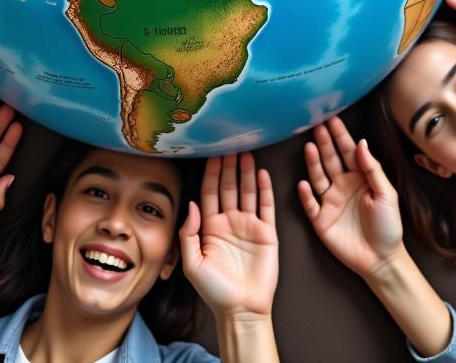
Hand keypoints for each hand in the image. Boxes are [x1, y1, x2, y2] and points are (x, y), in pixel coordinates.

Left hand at [180, 154, 277, 319]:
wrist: (241, 311)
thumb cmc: (214, 291)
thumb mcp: (192, 263)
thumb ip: (188, 233)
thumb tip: (192, 204)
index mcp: (210, 227)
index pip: (209, 192)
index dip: (210, 173)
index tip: (211, 154)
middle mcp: (229, 222)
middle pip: (228, 187)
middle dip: (228, 166)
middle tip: (230, 145)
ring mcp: (249, 226)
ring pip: (247, 192)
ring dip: (246, 172)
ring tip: (246, 152)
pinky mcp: (267, 234)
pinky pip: (266, 206)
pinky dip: (265, 189)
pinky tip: (262, 174)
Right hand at [298, 117, 403, 280]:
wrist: (382, 260)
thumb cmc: (388, 227)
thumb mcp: (387, 195)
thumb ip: (373, 169)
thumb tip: (361, 143)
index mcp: (359, 178)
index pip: (348, 152)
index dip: (340, 135)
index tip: (331, 118)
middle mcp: (342, 185)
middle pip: (330, 159)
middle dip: (324, 142)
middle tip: (316, 125)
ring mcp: (330, 201)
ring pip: (318, 176)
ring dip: (313, 162)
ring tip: (310, 147)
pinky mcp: (320, 219)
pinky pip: (310, 204)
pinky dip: (305, 195)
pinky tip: (303, 184)